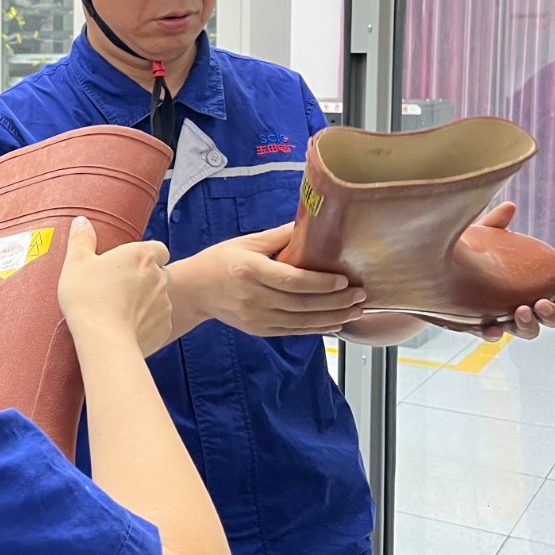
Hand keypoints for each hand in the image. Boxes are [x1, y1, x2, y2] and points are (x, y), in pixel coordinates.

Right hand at [58, 216, 172, 356]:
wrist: (103, 339)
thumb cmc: (88, 297)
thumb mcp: (76, 262)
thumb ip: (81, 239)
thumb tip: (82, 221)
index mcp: (141, 255)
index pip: (158, 249)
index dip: (147, 255)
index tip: (130, 264)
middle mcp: (159, 276)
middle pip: (161, 273)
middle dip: (147, 278)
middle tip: (122, 287)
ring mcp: (165, 303)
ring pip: (160, 298)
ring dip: (147, 302)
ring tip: (121, 310)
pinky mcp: (164, 327)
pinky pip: (158, 322)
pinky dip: (147, 324)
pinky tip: (127, 328)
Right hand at [184, 224, 366, 336]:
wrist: (193, 291)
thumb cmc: (218, 262)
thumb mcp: (245, 242)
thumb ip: (278, 236)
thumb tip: (310, 224)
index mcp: (250, 270)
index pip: (292, 280)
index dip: (321, 283)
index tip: (344, 280)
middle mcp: (253, 297)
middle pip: (302, 303)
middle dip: (336, 301)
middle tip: (360, 295)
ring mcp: (255, 317)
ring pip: (302, 322)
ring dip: (333, 317)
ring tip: (356, 310)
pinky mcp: (258, 330)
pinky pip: (293, 331)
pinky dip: (317, 329)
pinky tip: (335, 322)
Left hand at [472, 202, 554, 340]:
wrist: (426, 273)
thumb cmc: (463, 254)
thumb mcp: (479, 237)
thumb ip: (495, 225)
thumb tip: (509, 206)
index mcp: (529, 283)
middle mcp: (521, 303)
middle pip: (550, 317)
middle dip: (552, 314)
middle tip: (541, 303)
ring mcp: (501, 317)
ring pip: (527, 331)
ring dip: (529, 325)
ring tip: (520, 311)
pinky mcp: (478, 325)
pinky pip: (490, 335)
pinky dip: (493, 334)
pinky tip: (492, 328)